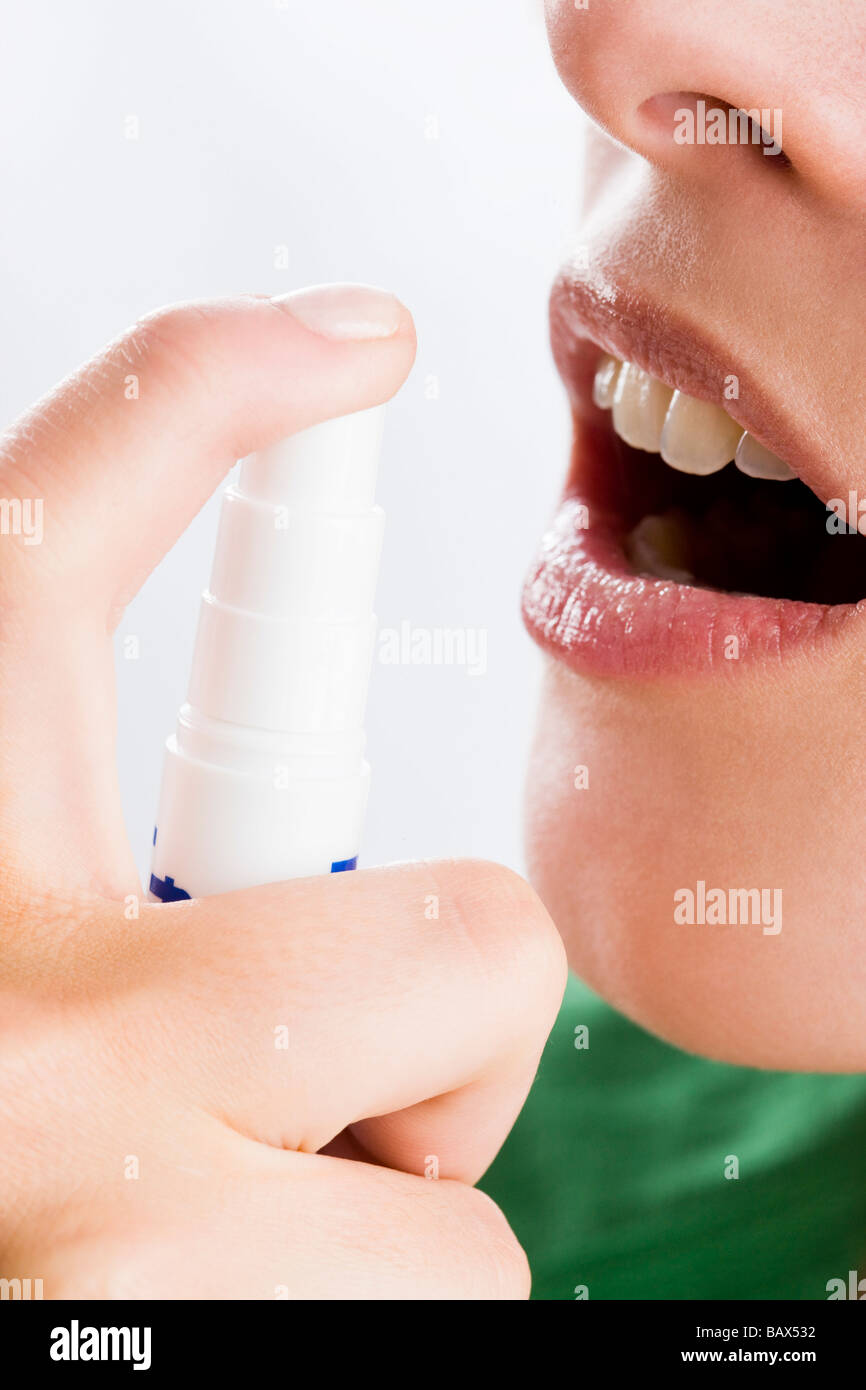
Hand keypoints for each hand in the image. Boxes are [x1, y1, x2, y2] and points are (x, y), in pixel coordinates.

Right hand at [0, 286, 565, 1298]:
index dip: (206, 392)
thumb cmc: (15, 1164)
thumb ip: (168, 913)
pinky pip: (465, 1276)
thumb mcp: (38, 985)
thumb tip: (397, 905)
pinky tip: (251, 1308)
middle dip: (442, 1008)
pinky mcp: (189, 1321)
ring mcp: (103, 1192)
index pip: (55, 544)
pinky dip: (397, 1292)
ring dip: (398, 1185)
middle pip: (462, 931)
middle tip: (297, 1092)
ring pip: (471, 1131)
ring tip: (234, 1245)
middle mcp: (8, 1005)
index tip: (349, 339)